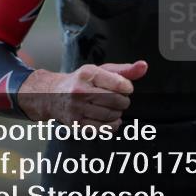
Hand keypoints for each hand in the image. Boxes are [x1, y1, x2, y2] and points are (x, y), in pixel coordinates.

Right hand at [17, 60, 147, 126]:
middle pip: (116, 101)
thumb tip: (144, 66)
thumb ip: (125, 70)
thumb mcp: (101, 71)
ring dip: (117, 113)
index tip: (125, 88)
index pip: (119, 83)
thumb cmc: (81, 81)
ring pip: (110, 115)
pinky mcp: (76, 124)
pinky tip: (110, 119)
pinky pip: (102, 129)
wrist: (52, 95)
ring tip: (113, 108)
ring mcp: (77, 108)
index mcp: (88, 74)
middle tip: (119, 99)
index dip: (127, 87)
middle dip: (123, 101)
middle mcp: (80, 91)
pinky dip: (112, 126)